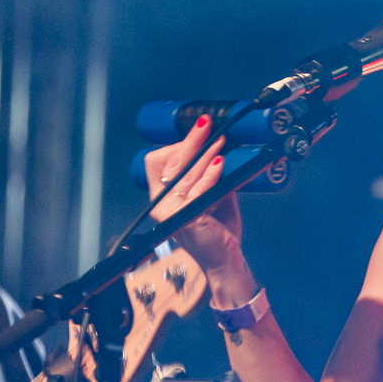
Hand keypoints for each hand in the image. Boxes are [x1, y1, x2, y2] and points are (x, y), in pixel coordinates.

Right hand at [142, 115, 240, 271]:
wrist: (225, 258)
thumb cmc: (219, 230)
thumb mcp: (215, 196)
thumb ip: (213, 177)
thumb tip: (221, 150)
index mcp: (165, 196)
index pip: (157, 161)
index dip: (176, 144)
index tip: (199, 132)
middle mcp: (162, 203)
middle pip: (169, 162)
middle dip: (189, 139)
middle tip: (206, 123)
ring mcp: (172, 212)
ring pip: (185, 173)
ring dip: (204, 153)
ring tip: (220, 141)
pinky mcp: (186, 219)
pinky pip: (198, 191)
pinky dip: (209, 175)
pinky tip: (219, 163)